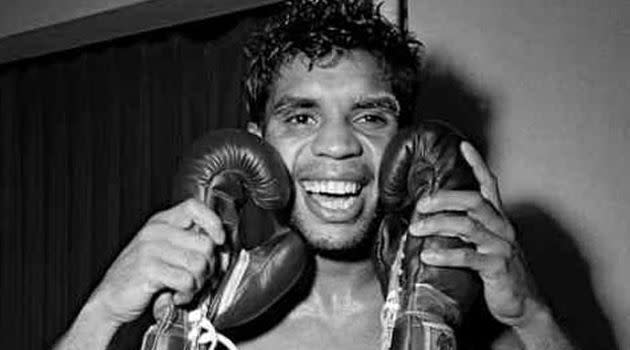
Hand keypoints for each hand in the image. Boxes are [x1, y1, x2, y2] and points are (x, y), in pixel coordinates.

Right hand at [88, 198, 224, 324]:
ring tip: (186, 288)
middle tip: (198, 278)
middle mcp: (156, 231)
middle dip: (208, 266)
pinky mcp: (148, 268)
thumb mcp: (164, 250)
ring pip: (198, 263)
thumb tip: (219, 246)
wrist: (111, 299)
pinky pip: (185, 280)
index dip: (213, 222)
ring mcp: (150, 249)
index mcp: (162, 222)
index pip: (194, 207)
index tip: (219, 239)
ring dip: (198, 283)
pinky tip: (176, 295)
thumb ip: (187, 243)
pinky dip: (186, 293)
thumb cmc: (141, 276)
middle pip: (204, 243)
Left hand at [409, 141, 540, 326]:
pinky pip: (468, 257)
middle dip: (445, 198)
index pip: (489, 185)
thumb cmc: (500, 272)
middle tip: (422, 204)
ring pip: (467, 226)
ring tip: (416, 229)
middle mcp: (502, 228)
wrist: (524, 304)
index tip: (463, 146)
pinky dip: (445, 255)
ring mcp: (501, 247)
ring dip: (438, 225)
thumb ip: (468, 228)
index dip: (477, 164)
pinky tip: (428, 256)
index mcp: (499, 220)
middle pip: (474, 201)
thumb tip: (436, 218)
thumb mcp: (485, 244)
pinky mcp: (497, 267)